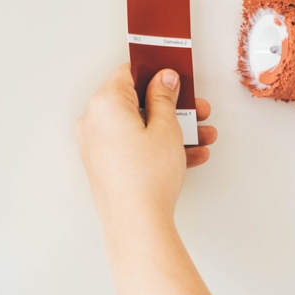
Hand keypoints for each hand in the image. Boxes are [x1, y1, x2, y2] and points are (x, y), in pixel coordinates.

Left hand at [76, 64, 216, 228]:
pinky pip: (135, 146)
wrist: (137, 222)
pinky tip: (188, 154)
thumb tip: (163, 81)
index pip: (128, 73)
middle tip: (195, 109)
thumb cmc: (146, 177)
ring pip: (139, 127)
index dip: (156, 73)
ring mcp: (98, 146)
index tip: (175, 76)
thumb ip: (164, 98)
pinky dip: (158, 147)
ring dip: (171, 129)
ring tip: (200, 135)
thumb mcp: (166, 127)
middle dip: (171, 106)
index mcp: (105, 103)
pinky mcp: (106, 166)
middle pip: (136, 102)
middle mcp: (94, 122)